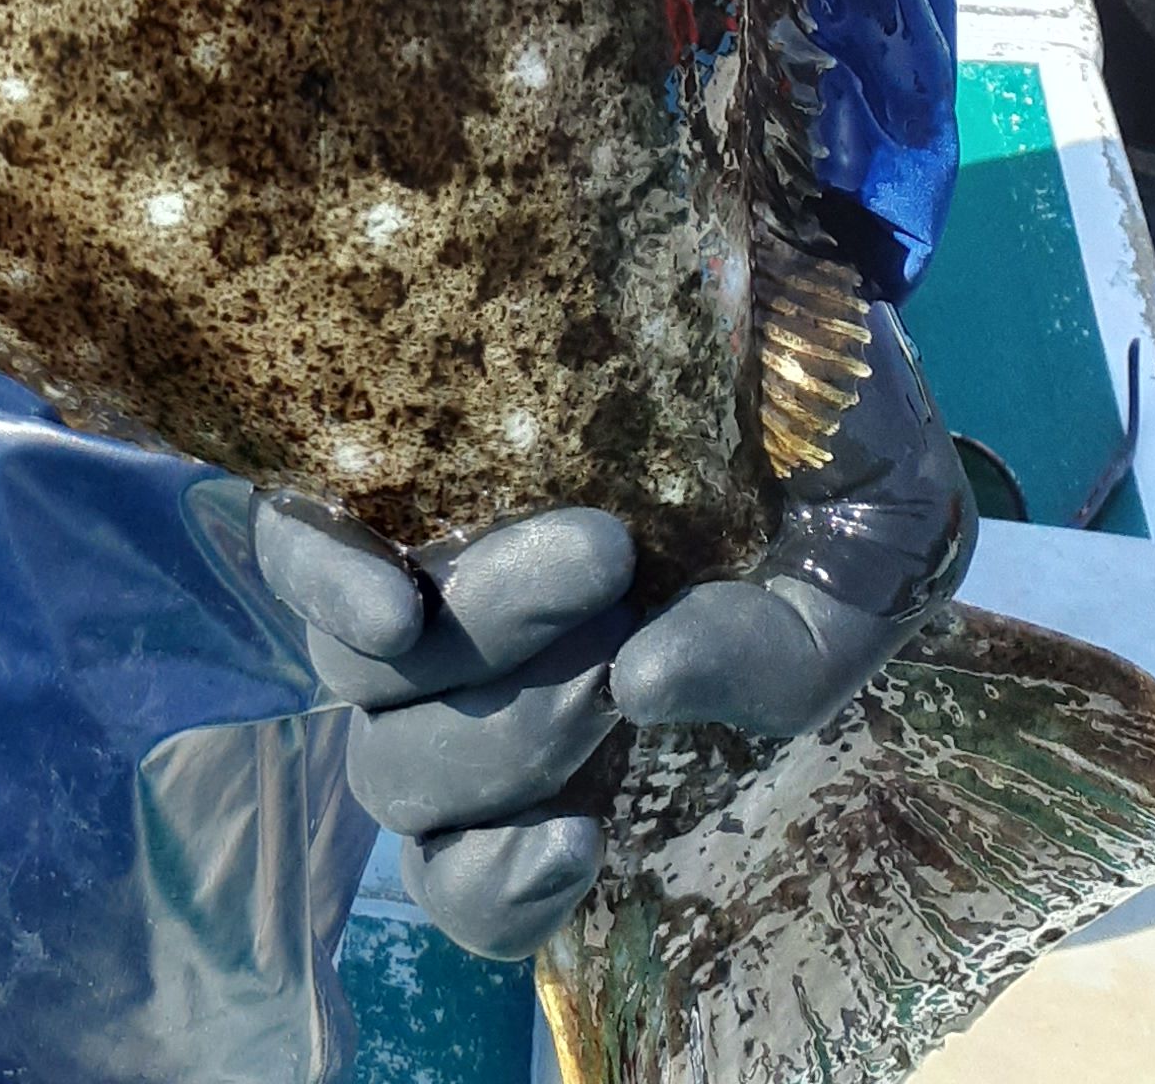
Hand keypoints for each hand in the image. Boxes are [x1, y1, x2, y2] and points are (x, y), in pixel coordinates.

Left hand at [252, 304, 974, 958]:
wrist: (805, 263)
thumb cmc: (836, 439)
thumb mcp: (865, 568)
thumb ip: (785, 662)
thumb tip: (650, 684)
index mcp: (589, 721)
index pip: (474, 870)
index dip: (494, 891)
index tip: (579, 838)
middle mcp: (487, 662)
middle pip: (409, 782)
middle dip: (517, 733)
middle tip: (629, 624)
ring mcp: (427, 553)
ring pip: (364, 685)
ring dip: (477, 646)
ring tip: (597, 551)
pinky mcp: (376, 447)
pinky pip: (289, 551)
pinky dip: (332, 591)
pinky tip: (402, 600)